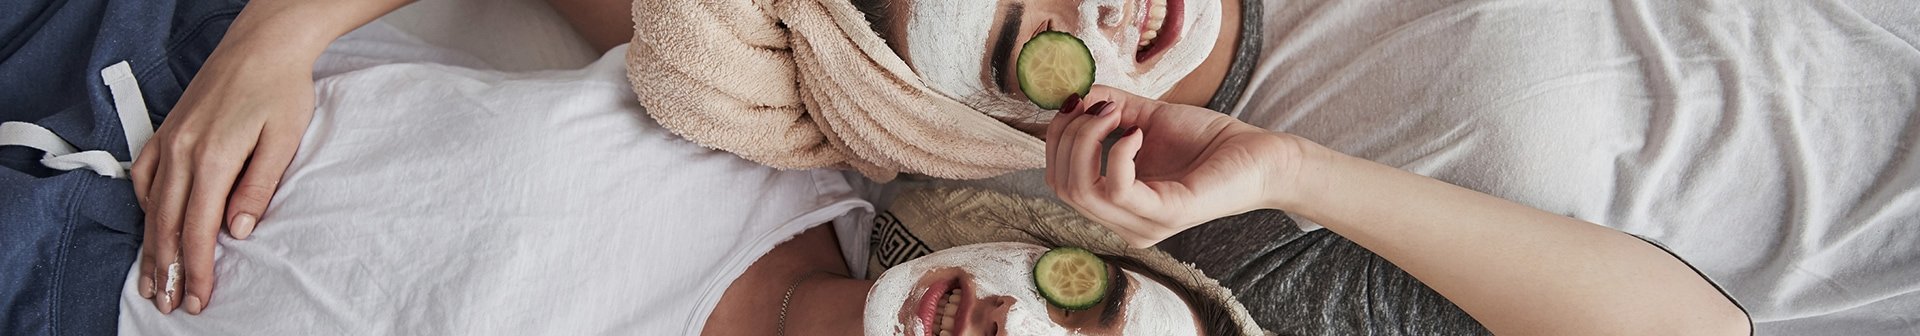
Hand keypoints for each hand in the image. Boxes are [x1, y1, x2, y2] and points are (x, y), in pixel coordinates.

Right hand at [128, 40, 316, 314]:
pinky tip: (152, 225)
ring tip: (151, 279)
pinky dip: (145, 207)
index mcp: (213, 157)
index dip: (196, 268)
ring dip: (150, 246)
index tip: (197, 297)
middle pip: (168, 224)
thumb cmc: (280, 88)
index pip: (199, 228)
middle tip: (167, 303)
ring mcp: (169, 140)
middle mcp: (182, 151)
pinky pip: (145, 177)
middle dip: (167, 270)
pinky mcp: (166, 131)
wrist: (261, 44)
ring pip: (152, 206)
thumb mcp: (283, 139)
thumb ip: (258, 186)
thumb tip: (239, 229)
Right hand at [1044, 86, 1307, 247]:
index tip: (1078, 103)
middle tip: (1096, 106)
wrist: (1257, 154)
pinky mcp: (1165, 215)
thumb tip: (1073, 96)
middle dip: (1068, 136)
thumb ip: (1108, 108)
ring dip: (1088, 138)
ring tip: (1115, 114)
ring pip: (1081, 189)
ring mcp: (1144, 225)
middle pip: (1062, 186)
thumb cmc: (1206, 140)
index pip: (1059, 181)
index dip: (1058, 139)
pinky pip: (1116, 188)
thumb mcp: (1144, 118)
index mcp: (1115, 208)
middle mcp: (1125, 225)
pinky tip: (1138, 132)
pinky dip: (1119, 151)